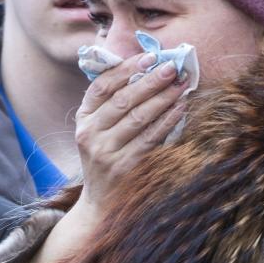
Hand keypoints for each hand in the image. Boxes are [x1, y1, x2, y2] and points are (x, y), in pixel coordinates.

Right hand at [10, 54, 187, 262]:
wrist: (101, 204)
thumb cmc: (105, 160)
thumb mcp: (97, 132)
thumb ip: (111, 105)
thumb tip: (145, 71)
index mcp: (82, 120)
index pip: (101, 87)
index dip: (125, 69)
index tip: (149, 58)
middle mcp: (90, 135)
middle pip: (123, 99)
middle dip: (150, 81)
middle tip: (172, 67)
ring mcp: (106, 152)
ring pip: (139, 117)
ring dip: (163, 98)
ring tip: (181, 84)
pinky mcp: (125, 167)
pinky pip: (151, 138)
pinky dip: (167, 120)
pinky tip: (181, 108)